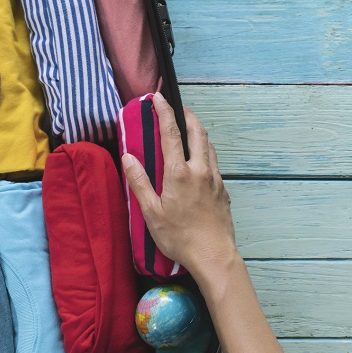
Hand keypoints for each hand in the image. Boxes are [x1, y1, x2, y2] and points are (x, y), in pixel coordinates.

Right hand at [122, 93, 238, 281]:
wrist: (214, 255)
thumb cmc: (179, 237)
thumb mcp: (151, 212)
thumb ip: (139, 182)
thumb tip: (128, 157)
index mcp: (179, 173)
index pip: (171, 133)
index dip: (164, 111)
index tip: (158, 97)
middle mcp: (200, 170)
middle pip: (197, 132)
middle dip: (187, 116)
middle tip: (177, 108)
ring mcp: (214, 179)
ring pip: (209, 146)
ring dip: (198, 133)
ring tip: (188, 130)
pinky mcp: (223, 190)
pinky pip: (214, 163)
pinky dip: (205, 153)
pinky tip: (198, 161)